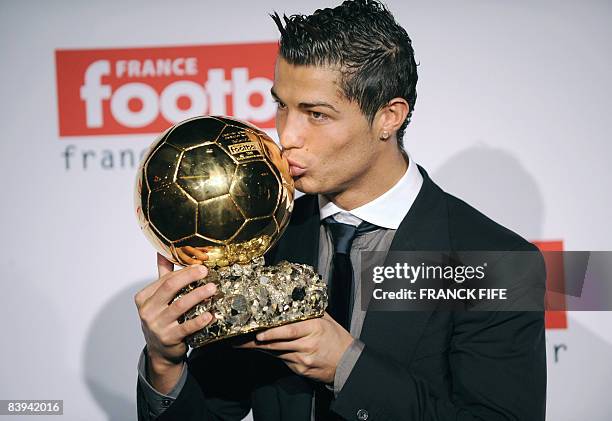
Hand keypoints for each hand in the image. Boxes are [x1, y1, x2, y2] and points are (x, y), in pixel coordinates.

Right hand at [134, 253, 216, 365]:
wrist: (159, 351)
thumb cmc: (161, 319)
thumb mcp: (158, 298)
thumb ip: (161, 274)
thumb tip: (162, 251)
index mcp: (144, 297)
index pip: (165, 279)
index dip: (183, 271)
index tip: (200, 264)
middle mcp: (148, 310)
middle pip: (170, 288)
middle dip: (189, 277)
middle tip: (206, 271)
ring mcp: (157, 325)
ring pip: (180, 306)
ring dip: (198, 295)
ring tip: (213, 288)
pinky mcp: (169, 339)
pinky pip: (186, 327)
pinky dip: (199, 320)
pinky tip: (210, 314)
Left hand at [236, 312, 353, 383]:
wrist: (347, 362)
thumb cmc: (336, 338)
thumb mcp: (325, 320)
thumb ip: (308, 311)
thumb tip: (292, 297)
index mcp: (314, 328)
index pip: (290, 331)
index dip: (272, 334)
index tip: (257, 334)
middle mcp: (307, 344)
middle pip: (277, 344)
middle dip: (256, 342)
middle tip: (237, 339)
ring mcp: (303, 359)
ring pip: (276, 352)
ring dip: (259, 348)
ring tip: (241, 344)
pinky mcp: (300, 369)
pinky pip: (282, 360)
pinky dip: (271, 354)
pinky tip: (260, 350)